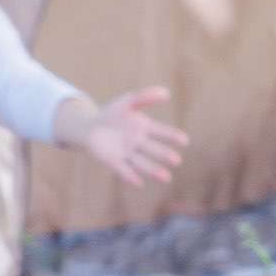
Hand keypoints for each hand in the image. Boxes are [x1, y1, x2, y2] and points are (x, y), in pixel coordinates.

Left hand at [69, 86, 188, 189]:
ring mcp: (127, 153)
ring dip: (154, 171)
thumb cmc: (112, 113)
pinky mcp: (114, 162)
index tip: (185, 141)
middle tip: (176, 160)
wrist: (90, 127)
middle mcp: (139, 143)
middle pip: (155, 150)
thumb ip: (146, 97)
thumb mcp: (128, 102)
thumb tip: (167, 93)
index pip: (163, 132)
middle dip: (165, 155)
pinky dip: (131, 177)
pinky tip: (139, 183)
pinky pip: (123, 170)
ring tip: (166, 178)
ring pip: (143, 163)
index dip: (173, 136)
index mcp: (145, 128)